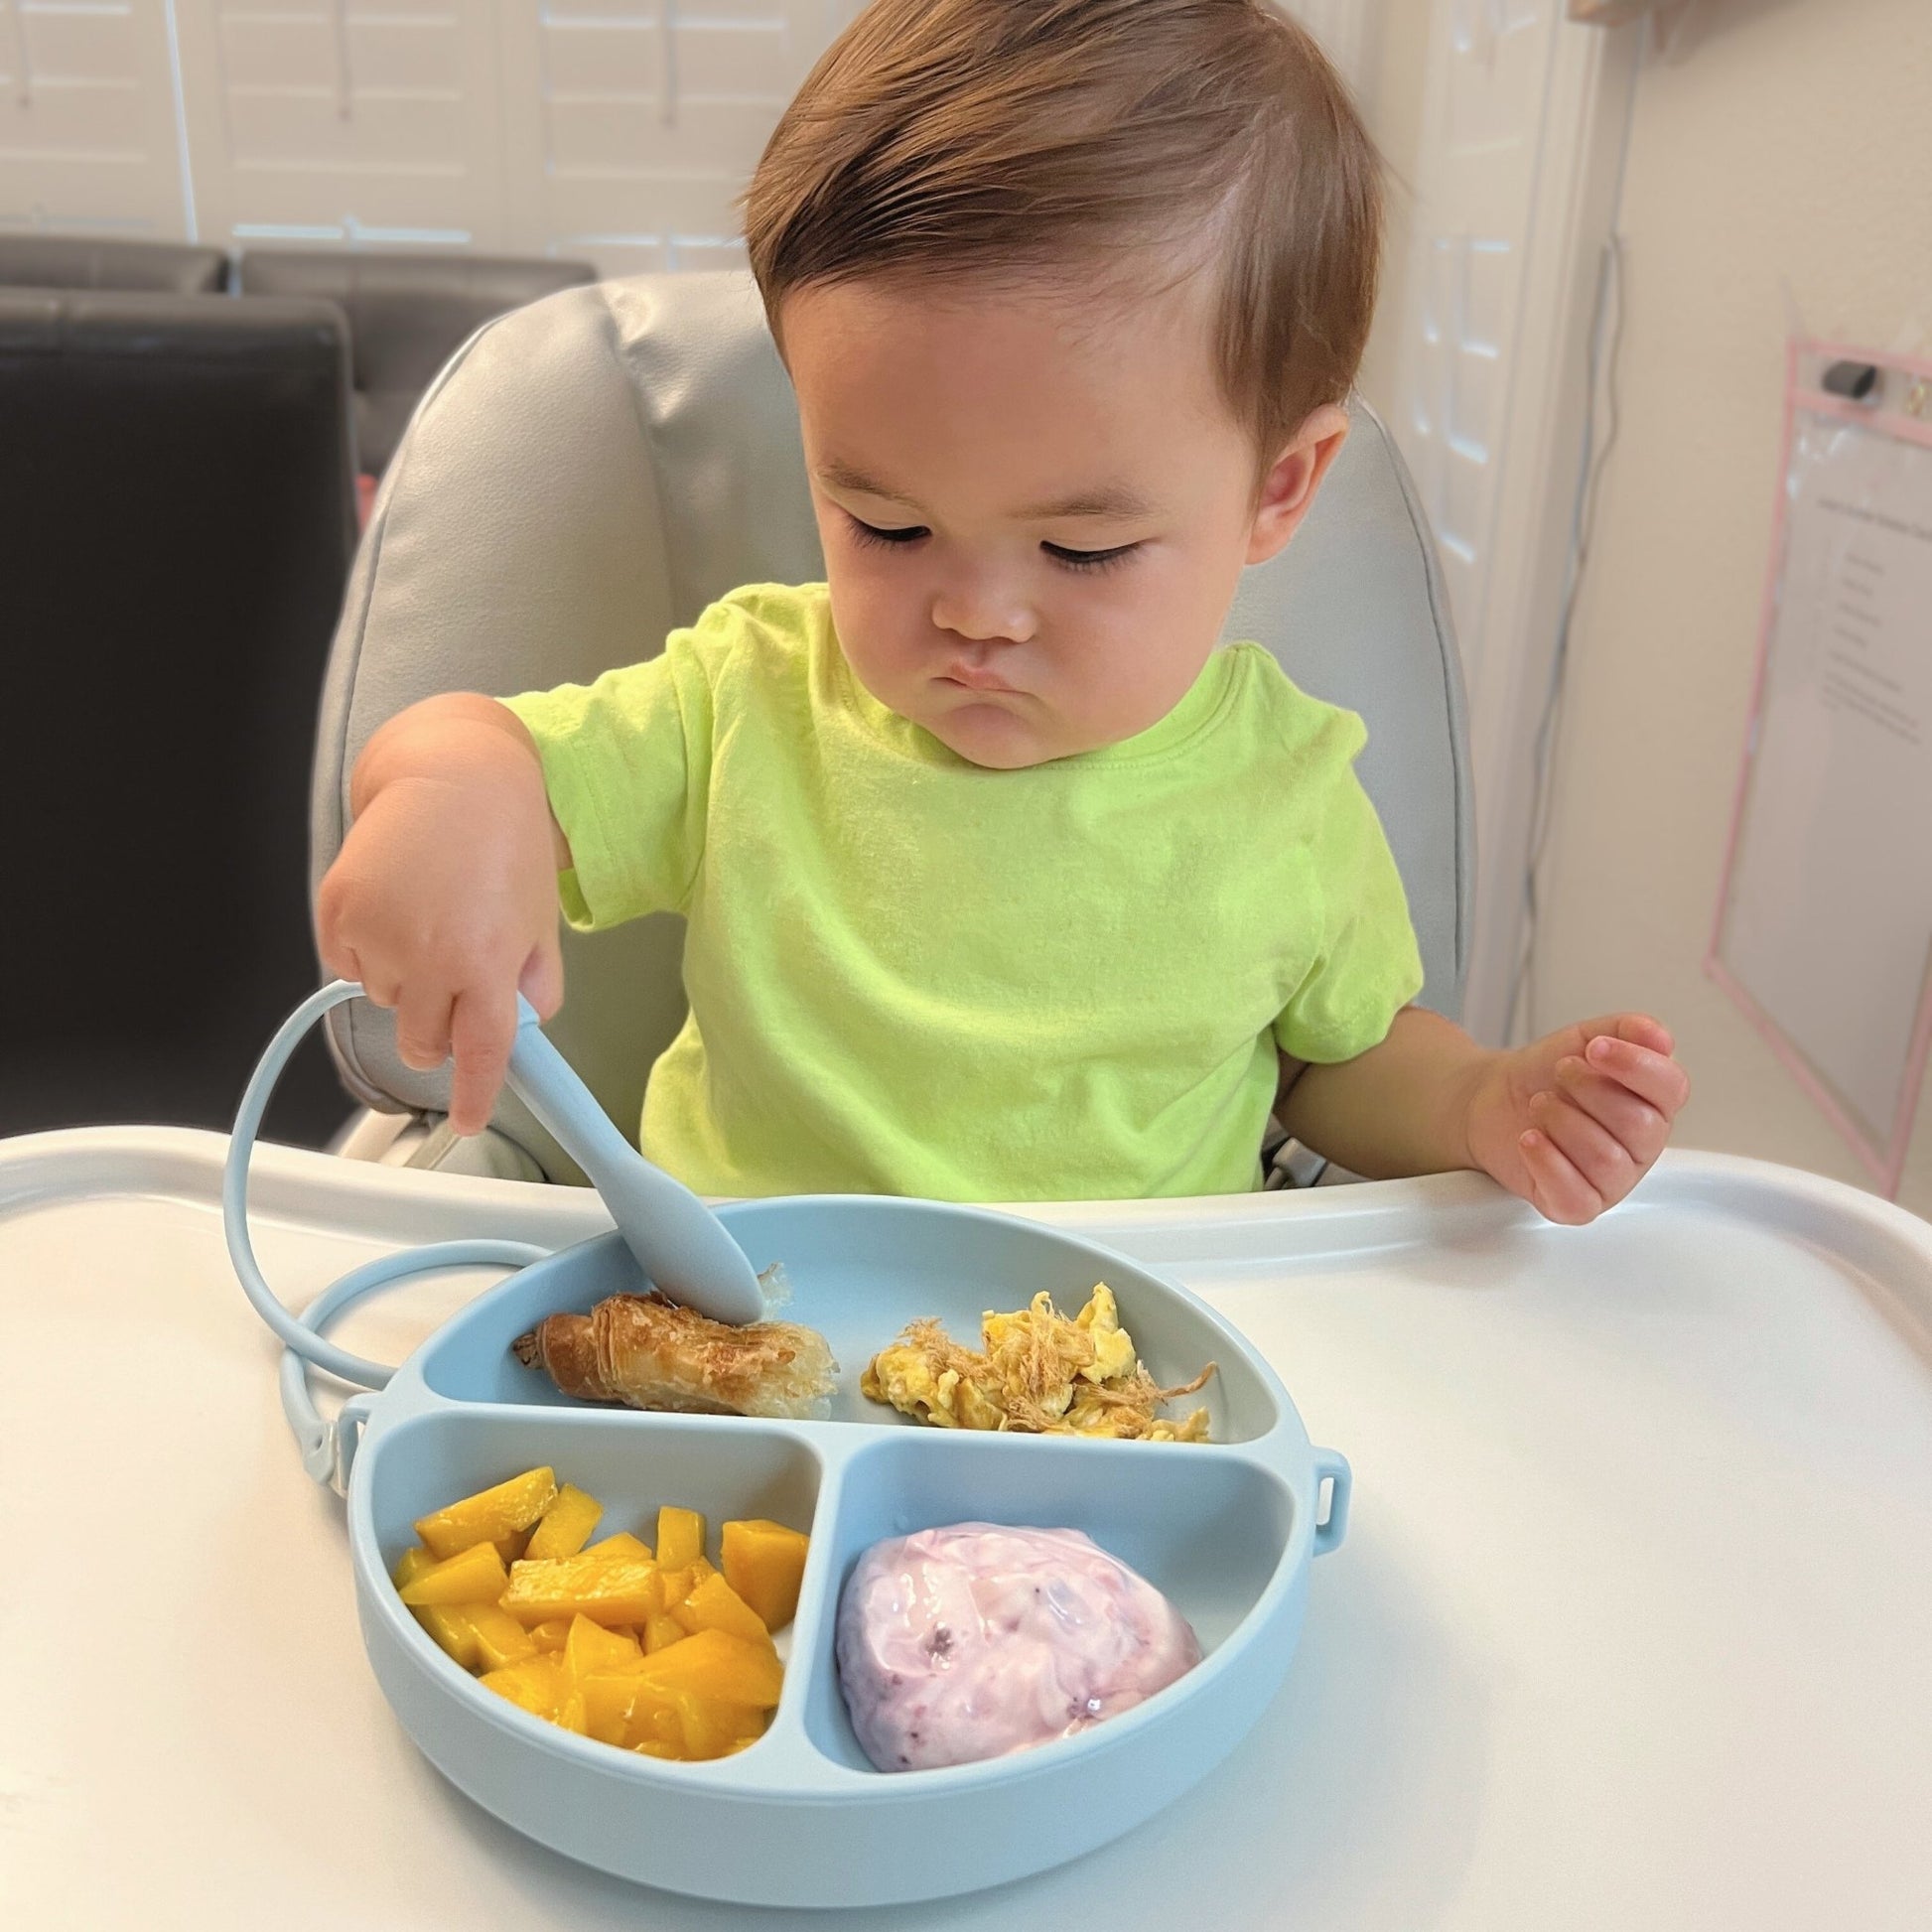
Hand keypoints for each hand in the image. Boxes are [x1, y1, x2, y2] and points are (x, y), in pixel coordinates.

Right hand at [316, 696, 565, 1135]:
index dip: (474, 1094)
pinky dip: (371, 953)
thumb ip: (534, 984)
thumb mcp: (539, 921)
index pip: (481, 1052)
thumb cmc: (505, 842)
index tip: (467, 1118)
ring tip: (431, 920)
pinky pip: (351, 967)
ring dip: (407, 983)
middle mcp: (429, 955)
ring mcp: (377, 934)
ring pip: (387, 1003)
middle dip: (439, 1033)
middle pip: (424, 1043)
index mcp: (487, 961)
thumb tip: (522, 1031)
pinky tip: (398, 908)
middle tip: (455, 983)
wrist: (454, 776)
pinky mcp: (338, 912)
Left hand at [1463, 1013, 1689, 1224]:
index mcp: (1653, 1105)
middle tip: (1561, 1072)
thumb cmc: (1547, 1076)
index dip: (1634, 1065)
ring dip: (1562, 1121)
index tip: (1594, 1048)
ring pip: (1606, 1159)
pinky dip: (1547, 1162)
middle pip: (1639, 1125)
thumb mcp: (1586, 1038)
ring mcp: (1612, 1180)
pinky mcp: (1577, 1204)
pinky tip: (1530, 1138)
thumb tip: (1661, 1039)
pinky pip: (1576, 1197)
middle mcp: (1640, 1146)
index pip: (1672, 1088)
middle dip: (1589, 1089)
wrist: (1493, 1099)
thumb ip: (1627, 1031)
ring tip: (1539, 1103)